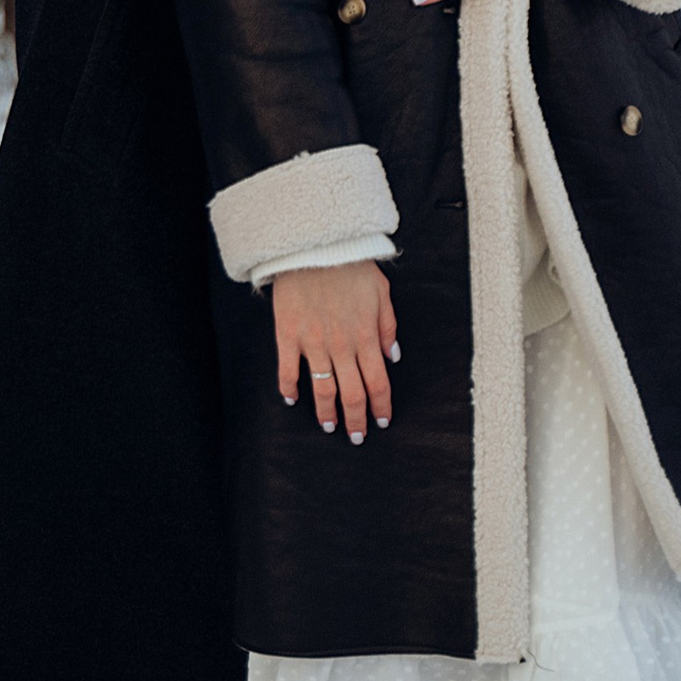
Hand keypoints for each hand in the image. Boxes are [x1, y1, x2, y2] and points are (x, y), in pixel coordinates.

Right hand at [271, 259, 397, 440]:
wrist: (314, 244)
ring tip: (329, 425)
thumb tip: (392, 357)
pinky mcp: (288, 334)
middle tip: (356, 436)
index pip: (378, 383)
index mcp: (366, 336)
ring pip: (323, 389)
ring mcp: (313, 342)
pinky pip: (288, 370)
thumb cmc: (350, 264)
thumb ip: (388, 327)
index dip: (381, 407)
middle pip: (352, 395)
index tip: (381, 420)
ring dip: (327, 412)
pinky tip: (293, 399)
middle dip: (356, 420)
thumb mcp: (381, 291)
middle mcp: (341, 346)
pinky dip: (289, 389)